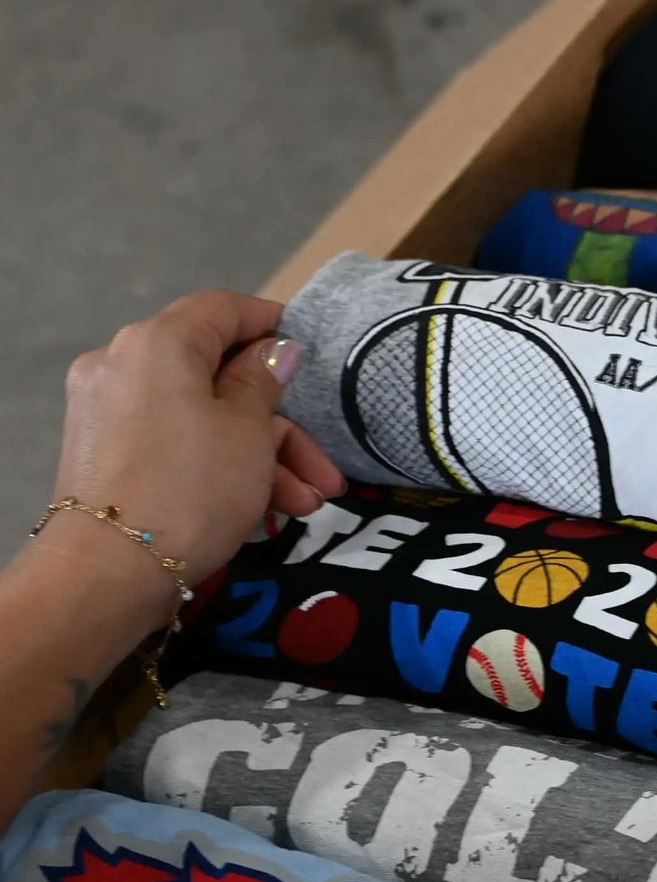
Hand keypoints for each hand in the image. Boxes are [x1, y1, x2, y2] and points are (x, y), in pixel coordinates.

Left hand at [43, 290, 344, 611]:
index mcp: (158, 342)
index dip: (272, 324)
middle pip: (219, 377)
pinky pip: (176, 443)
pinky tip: (264, 513)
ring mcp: (109, 410)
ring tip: (305, 506)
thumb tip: (275, 350)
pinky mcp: (106, 453)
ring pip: (203, 418)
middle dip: (281, 426)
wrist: (109, 571)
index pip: (223, 309)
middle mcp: (123, 363)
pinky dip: (220, 468)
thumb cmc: (193, 487)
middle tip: (325, 471)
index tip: (311, 351)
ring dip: (262, 459)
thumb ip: (264, 382)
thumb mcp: (250, 432)